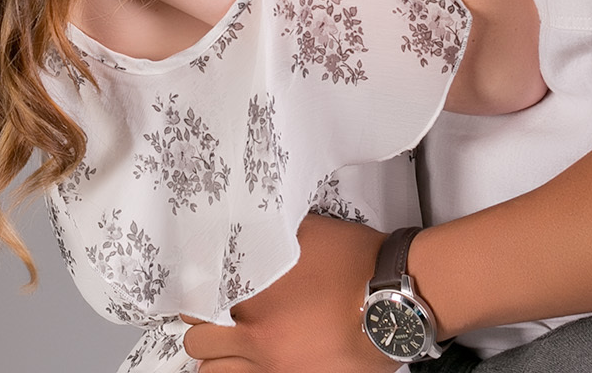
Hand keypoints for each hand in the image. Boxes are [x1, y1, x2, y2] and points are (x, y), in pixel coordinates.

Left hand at [181, 215, 390, 371]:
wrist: (396, 299)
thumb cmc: (360, 268)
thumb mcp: (305, 234)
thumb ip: (268, 239)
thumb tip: (247, 233)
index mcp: (255, 298)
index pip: (197, 304)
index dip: (195, 298)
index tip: (201, 295)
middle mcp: (259, 338)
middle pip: (198, 343)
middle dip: (203, 329)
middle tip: (215, 320)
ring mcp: (276, 366)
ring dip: (218, 359)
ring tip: (231, 347)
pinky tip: (256, 362)